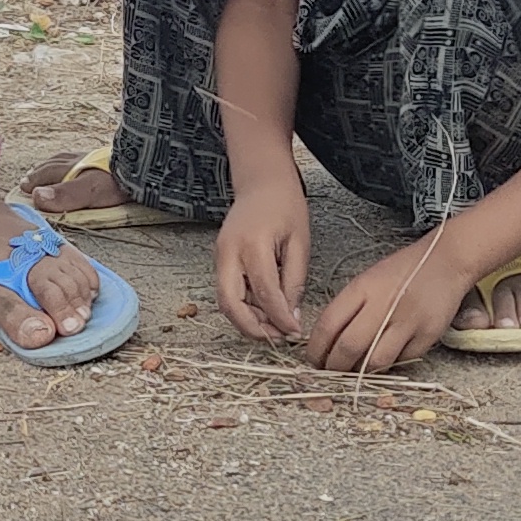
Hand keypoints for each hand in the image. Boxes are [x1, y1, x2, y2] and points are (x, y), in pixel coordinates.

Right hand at [215, 179, 310, 344]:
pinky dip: (244, 306)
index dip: (280, 318)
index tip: (295, 331)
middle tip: (276, 338)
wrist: (262, 182)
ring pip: (225, 301)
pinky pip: (228, 291)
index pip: (265, 293)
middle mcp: (229, 252)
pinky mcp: (220, 259)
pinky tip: (264, 309)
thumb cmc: (284, 206)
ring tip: (274, 326)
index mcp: (253, 245)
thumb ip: (295, 280)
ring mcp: (220, 256)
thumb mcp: (300, 242)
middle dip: (252, 327)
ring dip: (247, 319)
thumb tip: (292, 315)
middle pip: (230, 303)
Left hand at [302, 234, 466, 372]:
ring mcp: (408, 323)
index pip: (328, 325)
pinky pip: (401, 361)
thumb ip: (347, 308)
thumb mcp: (367, 281)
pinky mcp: (427, 336)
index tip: (313, 359)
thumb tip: (327, 341)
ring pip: (375, 362)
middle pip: (348, 348)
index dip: (315, 349)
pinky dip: (388, 366)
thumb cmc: (402, 271)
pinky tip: (383, 360)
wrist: (446, 262)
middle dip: (334, 367)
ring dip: (360, 372)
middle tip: (330, 372)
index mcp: (363, 289)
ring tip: (354, 371)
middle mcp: (384, 306)